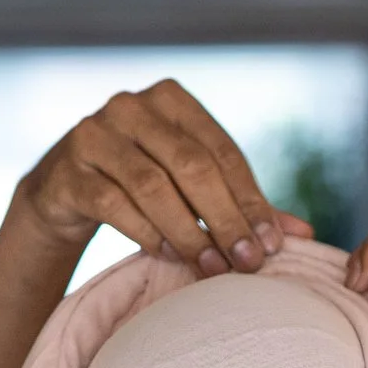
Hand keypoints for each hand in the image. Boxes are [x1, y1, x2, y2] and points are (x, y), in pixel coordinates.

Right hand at [17, 79, 310, 274]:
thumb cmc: (140, 186)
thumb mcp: (189, 187)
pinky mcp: (68, 170)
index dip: (251, 199)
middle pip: (191, 165)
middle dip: (225, 218)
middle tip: (247, 262)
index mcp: (172, 99)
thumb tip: (303, 234)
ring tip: (212, 267)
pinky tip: (167, 254)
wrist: (63, 191)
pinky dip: (146, 232)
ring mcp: (93, 134)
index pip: (222, 150)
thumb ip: (241, 203)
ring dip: (188, 232)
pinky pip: (115, 204)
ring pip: (153, 186)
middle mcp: (131, 106)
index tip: (273, 244)